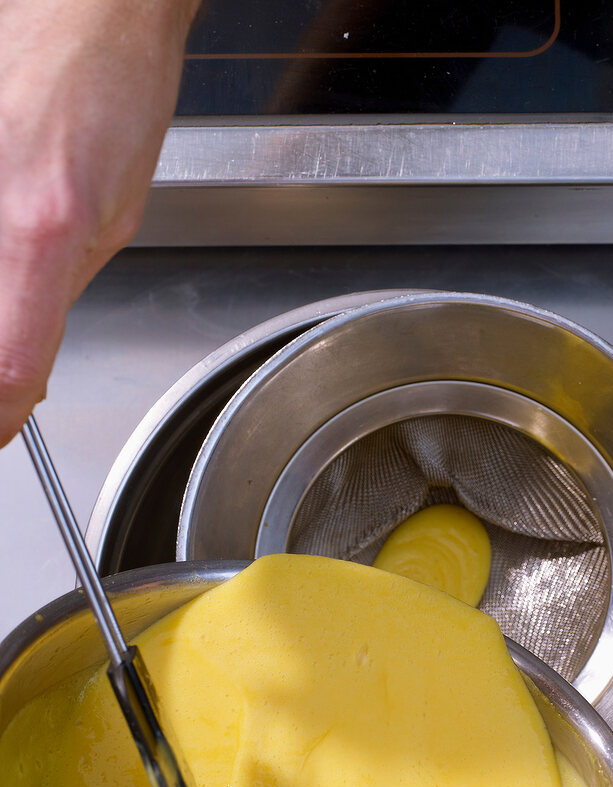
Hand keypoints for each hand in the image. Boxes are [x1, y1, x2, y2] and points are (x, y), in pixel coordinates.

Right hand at [0, 0, 200, 445]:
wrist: (87, 4)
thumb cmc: (112, 94)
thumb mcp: (110, 222)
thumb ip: (53, 303)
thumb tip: (21, 373)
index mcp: (38, 235)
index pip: (4, 372)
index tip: (0, 428)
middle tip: (9, 370)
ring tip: (21, 289)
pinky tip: (8, 272)